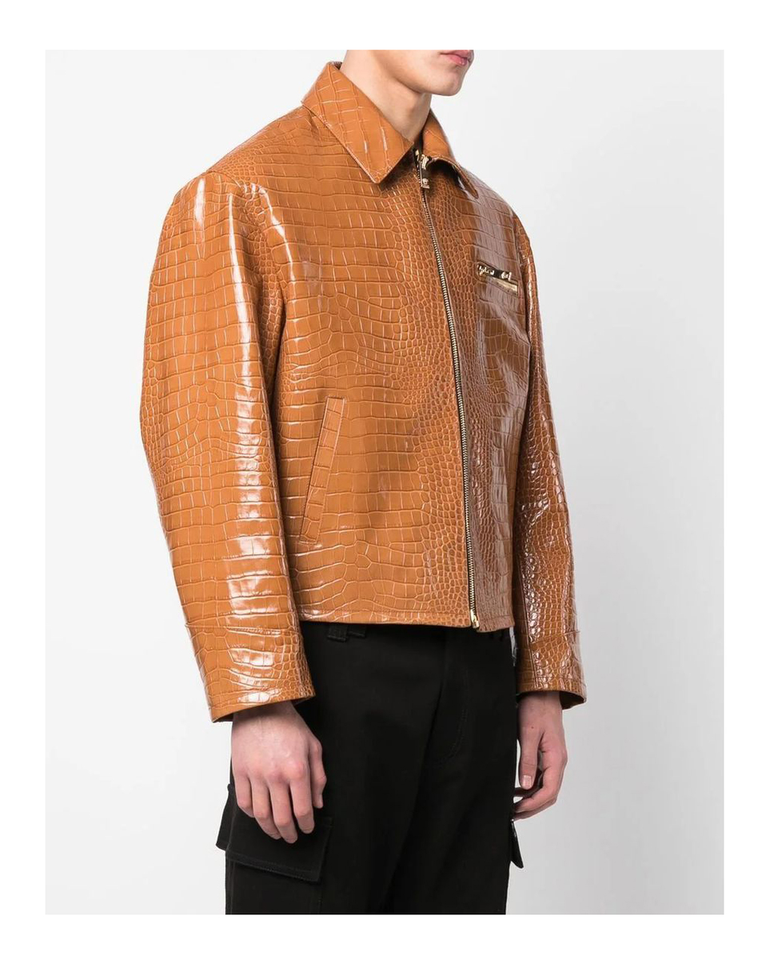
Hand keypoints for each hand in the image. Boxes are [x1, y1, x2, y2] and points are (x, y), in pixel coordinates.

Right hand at [231, 701, 325, 842]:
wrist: (261, 705)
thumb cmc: (289, 724)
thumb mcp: (313, 746)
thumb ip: (318, 777)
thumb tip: (317, 803)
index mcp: (297, 769)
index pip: (302, 810)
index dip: (306, 825)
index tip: (307, 829)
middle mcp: (276, 776)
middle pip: (282, 818)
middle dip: (289, 833)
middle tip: (292, 838)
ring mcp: (255, 775)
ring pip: (261, 815)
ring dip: (270, 829)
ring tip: (276, 833)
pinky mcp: (239, 772)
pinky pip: (244, 802)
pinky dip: (251, 815)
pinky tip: (259, 816)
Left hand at [513, 692, 567, 819]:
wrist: (542, 693)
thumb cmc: (535, 709)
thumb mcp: (528, 734)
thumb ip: (527, 760)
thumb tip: (526, 786)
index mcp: (556, 758)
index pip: (550, 790)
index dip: (534, 804)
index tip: (518, 810)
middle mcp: (558, 761)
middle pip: (550, 794)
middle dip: (533, 807)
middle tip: (514, 814)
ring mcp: (554, 759)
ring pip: (546, 788)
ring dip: (532, 800)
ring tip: (514, 806)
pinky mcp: (547, 756)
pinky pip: (542, 778)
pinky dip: (532, 788)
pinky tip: (518, 790)